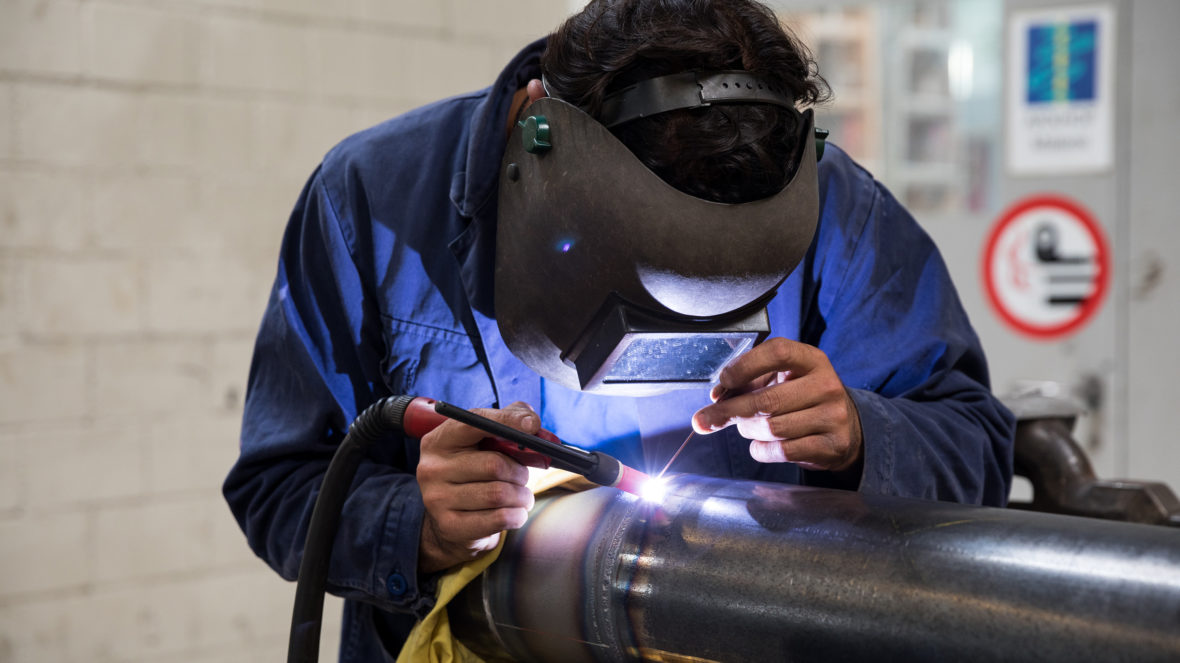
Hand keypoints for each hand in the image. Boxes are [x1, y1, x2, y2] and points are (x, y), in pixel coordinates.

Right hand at [416, 402, 537, 572]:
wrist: (448, 521)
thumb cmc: (474, 473)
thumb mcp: (483, 443)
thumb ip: (508, 422)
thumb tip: (531, 422)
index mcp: (439, 441)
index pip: (474, 423)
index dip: (507, 421)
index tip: (532, 425)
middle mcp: (432, 468)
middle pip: (494, 465)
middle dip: (520, 472)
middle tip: (523, 477)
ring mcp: (437, 499)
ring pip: (499, 494)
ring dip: (521, 496)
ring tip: (521, 497)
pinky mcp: (449, 526)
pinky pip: (499, 519)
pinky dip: (517, 515)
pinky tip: (515, 513)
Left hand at [691, 338, 862, 472]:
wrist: (844, 428)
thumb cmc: (801, 398)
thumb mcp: (781, 379)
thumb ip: (747, 382)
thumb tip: (716, 398)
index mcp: (812, 360)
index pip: (777, 352)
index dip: (745, 366)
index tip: (724, 381)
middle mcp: (826, 385)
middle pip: (767, 400)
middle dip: (730, 411)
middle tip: (704, 419)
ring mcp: (833, 416)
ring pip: (772, 428)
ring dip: (747, 431)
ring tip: (746, 428)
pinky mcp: (831, 446)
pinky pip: (782, 451)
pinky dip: (761, 450)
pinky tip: (760, 445)